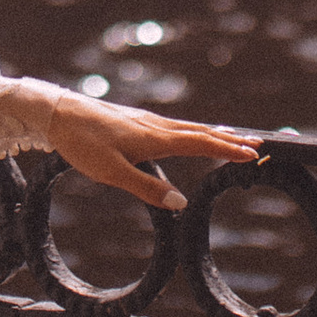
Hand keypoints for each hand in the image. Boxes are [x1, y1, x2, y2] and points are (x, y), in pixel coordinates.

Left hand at [35, 96, 261, 213]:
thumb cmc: (83, 144)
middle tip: (258, 145)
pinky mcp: (136, 121)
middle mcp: (156, 126)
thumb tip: (181, 204)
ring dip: (214, 134)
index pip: (201, 143)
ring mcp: (146, 121)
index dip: (228, 150)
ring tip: (234, 138)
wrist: (58, 112)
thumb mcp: (111, 173)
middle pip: (201, 132)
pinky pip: (175, 126)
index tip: (253, 155)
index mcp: (155, 138)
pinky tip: (191, 134)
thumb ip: (146, 188)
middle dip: (230, 140)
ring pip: (188, 127)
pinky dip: (194, 130)